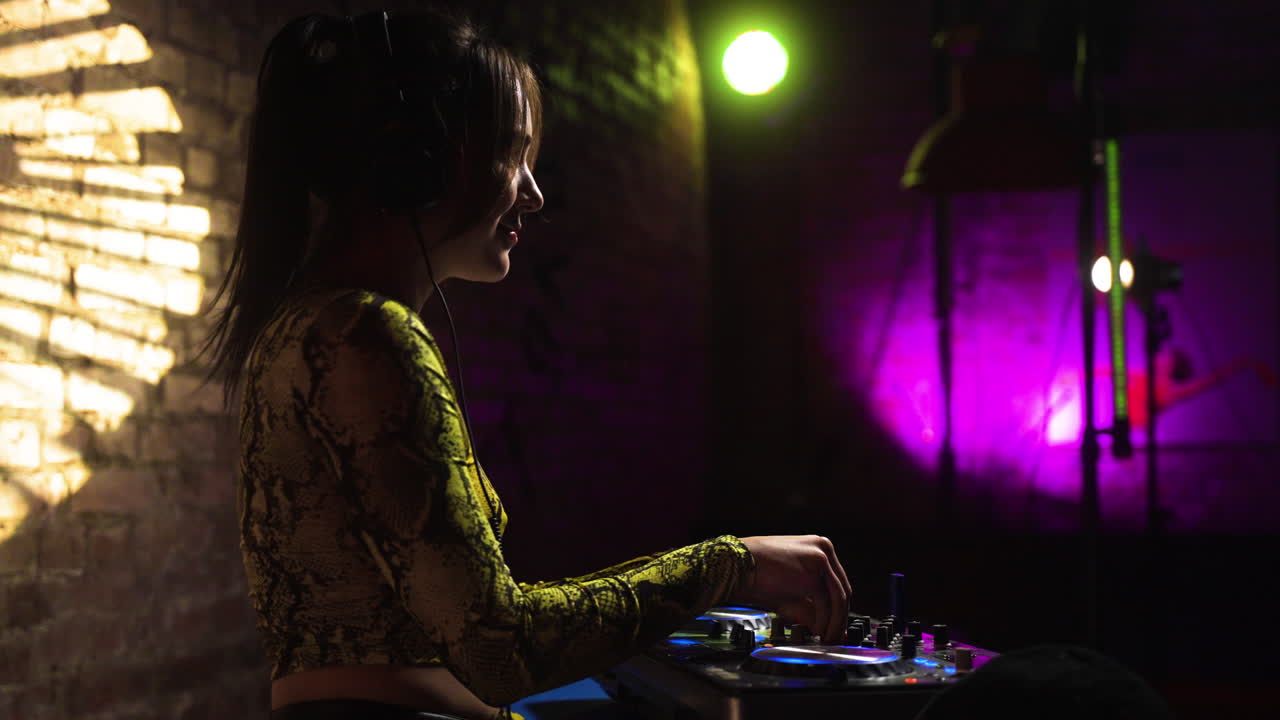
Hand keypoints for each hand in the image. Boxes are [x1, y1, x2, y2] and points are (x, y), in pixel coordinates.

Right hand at [731, 535, 850, 644]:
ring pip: (838, 597)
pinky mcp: (814, 573)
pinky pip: (826, 603)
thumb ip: (809, 603)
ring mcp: (821, 558)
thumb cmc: (755, 572)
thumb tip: (824, 625)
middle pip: (842, 588)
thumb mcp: (788, 587)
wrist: (736, 564)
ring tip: (827, 638)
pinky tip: (817, 631)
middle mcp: (823, 548)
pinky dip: (824, 621)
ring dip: (834, 622)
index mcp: (818, 545)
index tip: (836, 623)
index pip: (837, 580)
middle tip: (835, 635)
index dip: (838, 605)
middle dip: (840, 616)